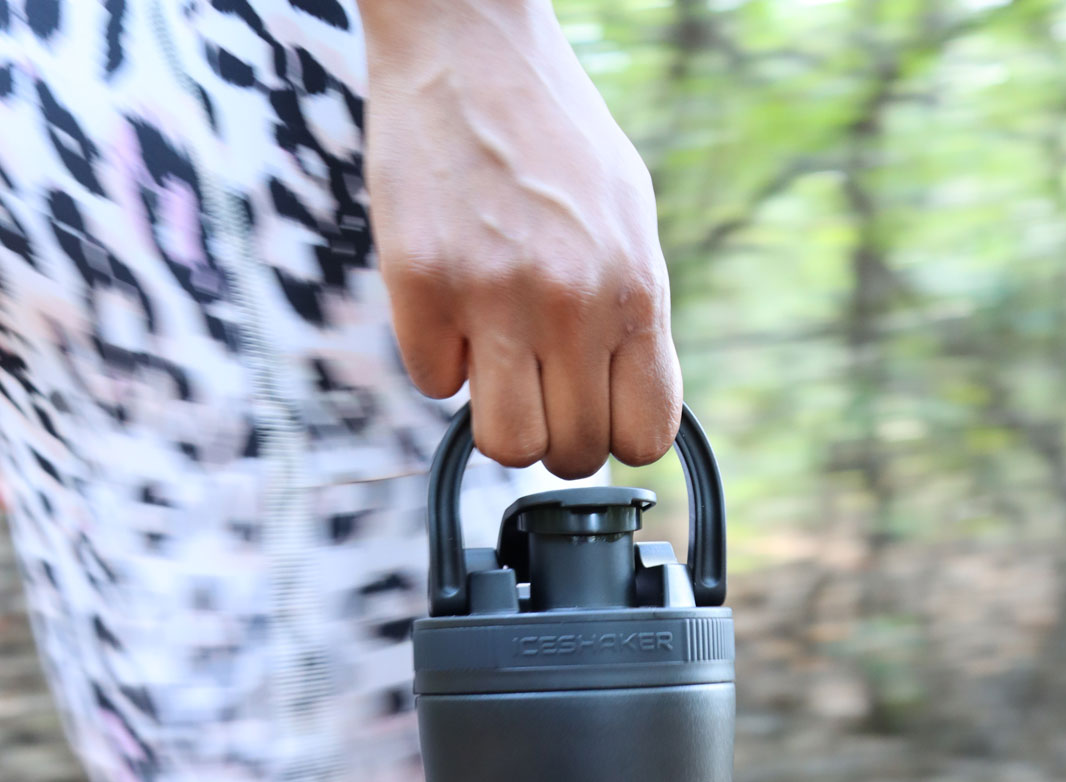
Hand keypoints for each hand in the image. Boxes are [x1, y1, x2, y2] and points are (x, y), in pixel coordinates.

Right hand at [362, 0, 681, 478]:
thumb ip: (632, 313)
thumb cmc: (553, 132)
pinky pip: (435, 384)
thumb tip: (627, 400)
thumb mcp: (629, 219)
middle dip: (555, 435)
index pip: (645, 434)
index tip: (594, 411)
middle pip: (574, 452)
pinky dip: (441, 356)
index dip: (616, 435)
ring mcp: (492, 296)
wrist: (470, 43)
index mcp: (634, 289)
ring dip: (498, 420)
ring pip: (506, 445)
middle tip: (538, 390)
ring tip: (495, 365)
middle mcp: (571, 301)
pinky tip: (449, 305)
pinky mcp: (420, 284)